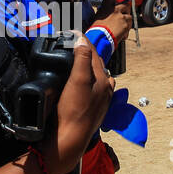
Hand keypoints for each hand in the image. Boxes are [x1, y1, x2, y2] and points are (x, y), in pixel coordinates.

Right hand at [45, 35, 113, 173]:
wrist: (68, 140)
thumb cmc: (73, 112)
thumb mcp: (77, 81)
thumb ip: (82, 59)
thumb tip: (82, 41)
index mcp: (103, 80)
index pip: (93, 53)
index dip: (82, 42)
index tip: (72, 33)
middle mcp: (104, 91)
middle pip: (95, 65)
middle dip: (85, 53)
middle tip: (72, 44)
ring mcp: (98, 102)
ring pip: (93, 78)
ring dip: (85, 68)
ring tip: (75, 61)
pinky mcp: (89, 110)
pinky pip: (88, 90)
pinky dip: (83, 82)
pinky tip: (76, 84)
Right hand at [98, 0, 132, 45]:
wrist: (100, 38)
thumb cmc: (96, 29)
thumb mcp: (98, 17)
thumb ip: (104, 12)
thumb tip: (105, 12)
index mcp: (107, 6)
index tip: (116, 2)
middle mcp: (115, 9)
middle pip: (126, 5)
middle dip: (126, 10)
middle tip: (123, 15)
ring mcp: (122, 17)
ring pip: (129, 17)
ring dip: (127, 22)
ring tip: (121, 28)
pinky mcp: (126, 25)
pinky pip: (129, 27)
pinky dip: (126, 31)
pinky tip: (121, 34)